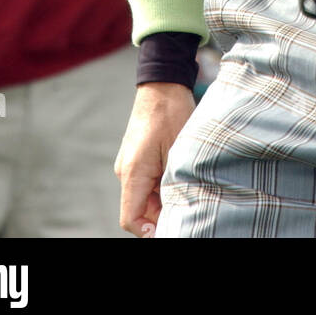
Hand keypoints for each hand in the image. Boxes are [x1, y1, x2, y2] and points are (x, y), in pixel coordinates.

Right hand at [115, 82, 195, 236]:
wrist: (163, 82)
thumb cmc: (173, 113)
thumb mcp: (178, 153)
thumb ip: (172, 186)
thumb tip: (175, 212)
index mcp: (133, 172)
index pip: (130, 219)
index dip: (148, 232)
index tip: (173, 228)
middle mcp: (126, 171)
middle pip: (140, 210)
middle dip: (162, 215)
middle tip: (189, 207)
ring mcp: (130, 163)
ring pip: (145, 197)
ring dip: (164, 199)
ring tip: (189, 189)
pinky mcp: (137, 157)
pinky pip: (147, 182)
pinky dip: (162, 187)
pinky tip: (181, 177)